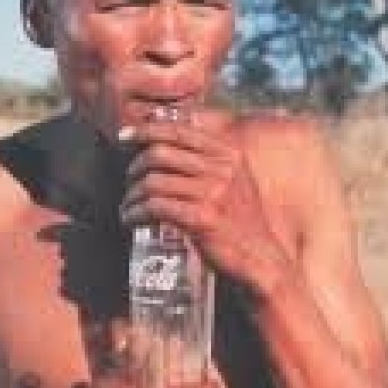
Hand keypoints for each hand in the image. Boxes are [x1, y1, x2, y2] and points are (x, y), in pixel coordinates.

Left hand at [118, 111, 294, 297]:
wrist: (262, 257)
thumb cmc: (244, 222)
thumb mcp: (236, 181)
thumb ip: (211, 162)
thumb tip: (169, 147)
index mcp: (228, 155)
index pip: (179, 131)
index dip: (146, 130)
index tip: (125, 137)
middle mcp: (221, 169)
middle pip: (159, 153)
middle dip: (135, 166)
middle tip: (129, 180)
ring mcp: (212, 193)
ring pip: (152, 182)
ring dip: (132, 195)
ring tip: (128, 206)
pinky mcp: (202, 218)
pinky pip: (155, 207)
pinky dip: (135, 213)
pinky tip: (131, 219)